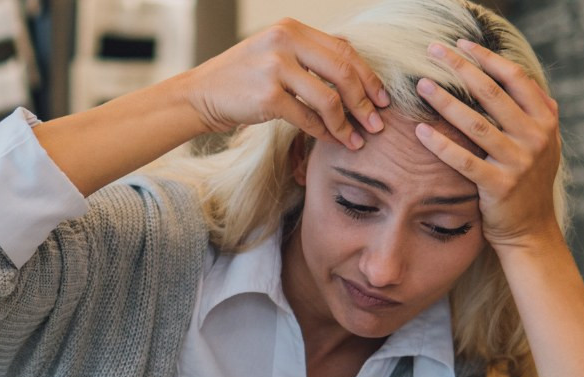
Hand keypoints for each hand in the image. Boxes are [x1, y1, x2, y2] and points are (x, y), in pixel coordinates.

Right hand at [184, 18, 390, 149]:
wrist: (201, 94)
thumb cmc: (242, 79)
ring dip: (346, 123)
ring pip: (328, 98)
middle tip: (377, 123)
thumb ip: (308, 57)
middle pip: (343, 71)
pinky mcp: (267, 96)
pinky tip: (330, 140)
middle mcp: (285, 42)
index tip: (382, 98)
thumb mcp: (275, 54)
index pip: (344, 50)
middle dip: (365, 101)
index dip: (368, 75)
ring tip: (356, 140)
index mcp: (292, 29)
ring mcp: (275, 68)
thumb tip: (354, 77)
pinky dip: (323, 132)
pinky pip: (307, 118)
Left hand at [412, 39, 561, 248]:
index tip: (461, 44)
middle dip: (460, 68)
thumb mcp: (545, 143)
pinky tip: (420, 132)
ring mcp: (518, 162)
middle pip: (492, 93)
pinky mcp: (498, 186)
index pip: (515, 78)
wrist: (531, 229)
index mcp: (545, 121)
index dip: (487, 58)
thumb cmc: (529, 182)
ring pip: (476, 124)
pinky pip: (463, 160)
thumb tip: (522, 78)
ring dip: (445, 101)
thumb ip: (538, 111)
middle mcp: (535, 137)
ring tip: (421, 85)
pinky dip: (440, 145)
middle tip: (432, 52)